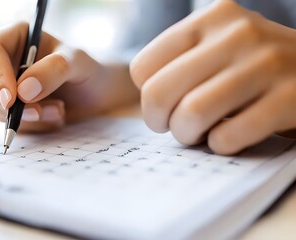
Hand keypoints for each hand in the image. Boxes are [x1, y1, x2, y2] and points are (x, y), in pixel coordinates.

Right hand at [0, 22, 137, 131]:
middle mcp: (4, 59)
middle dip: (7, 104)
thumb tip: (23, 91)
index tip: (12, 100)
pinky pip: (6, 121)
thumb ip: (55, 69)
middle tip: (39, 113)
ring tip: (59, 111)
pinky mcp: (9, 106)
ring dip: (26, 117)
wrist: (96, 95)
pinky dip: (31, 126)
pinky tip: (53, 117)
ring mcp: (3, 84)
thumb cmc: (88, 71)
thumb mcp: (78, 64)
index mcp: (17, 36)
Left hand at [130, 0, 295, 154]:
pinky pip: (229, 135)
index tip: (165, 106)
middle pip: (158, 92)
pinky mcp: (290, 98)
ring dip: (187, 135)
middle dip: (158, 121)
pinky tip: (228, 138)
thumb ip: (181, 62)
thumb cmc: (254, 66)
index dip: (147, 97)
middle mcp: (237, 33)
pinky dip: (220, 145)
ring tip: (199, 134)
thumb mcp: (219, 46)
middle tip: (173, 127)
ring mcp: (266, 64)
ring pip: (191, 113)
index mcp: (211, 18)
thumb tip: (148, 103)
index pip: (142, 68)